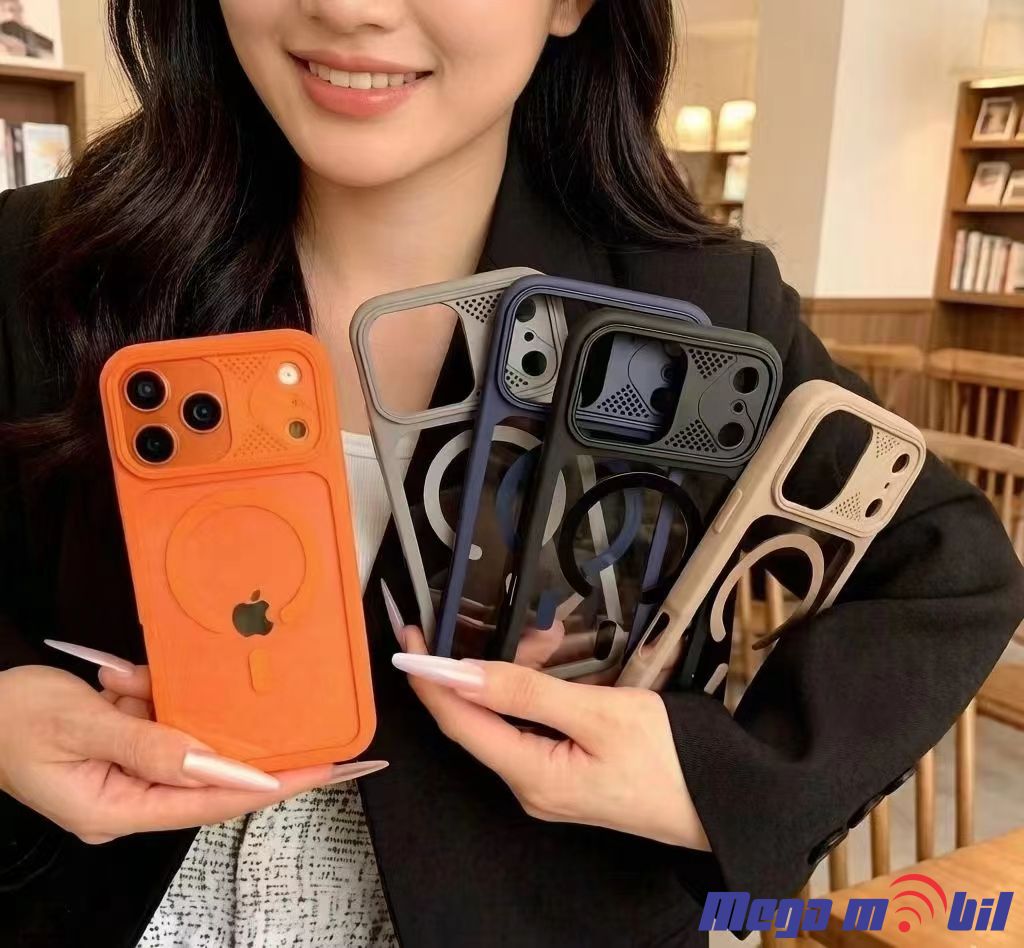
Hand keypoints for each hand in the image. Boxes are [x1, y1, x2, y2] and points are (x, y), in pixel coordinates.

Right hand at [0, 645, 386, 844]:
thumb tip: (211, 762)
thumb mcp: (78, 725)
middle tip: (313, 732)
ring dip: (170, 703)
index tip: (320, 770)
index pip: (211, 803)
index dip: (271, 785)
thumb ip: (147, 743)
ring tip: (123, 682)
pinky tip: (120, 678)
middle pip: (208, 775)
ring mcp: (125, 773)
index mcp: (115, 810)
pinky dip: (150, 695)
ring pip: (183, 737)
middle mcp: (128, 799)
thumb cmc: (8, 718)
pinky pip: (159, 720)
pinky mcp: (123, 748)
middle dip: (241, 741)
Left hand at [382, 595, 707, 849]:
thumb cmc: (670, 763)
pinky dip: (539, 693)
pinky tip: (559, 667)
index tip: (410, 641)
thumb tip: (465, 674)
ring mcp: (546, 782)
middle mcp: (529, 784)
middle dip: (484, 665)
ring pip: (510, 716)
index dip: (430, 679)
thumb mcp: (600, 715)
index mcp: (530, 775)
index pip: (458, 722)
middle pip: (481, 716)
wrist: (719, 805)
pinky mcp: (563, 774)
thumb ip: (527, 692)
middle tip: (505, 624)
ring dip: (520, 674)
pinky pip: (533, 726)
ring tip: (551, 640)